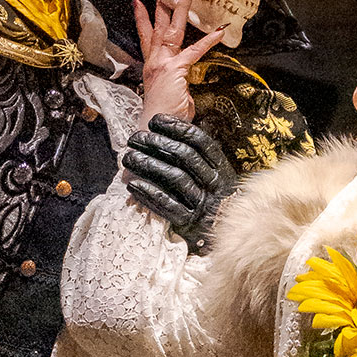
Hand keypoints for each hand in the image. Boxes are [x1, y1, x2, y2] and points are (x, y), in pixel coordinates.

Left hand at [122, 116, 238, 250]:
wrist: (227, 235)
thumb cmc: (213, 198)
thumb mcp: (215, 174)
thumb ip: (198, 155)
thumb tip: (171, 129)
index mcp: (220, 166)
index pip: (199, 141)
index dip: (176, 128)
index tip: (155, 121)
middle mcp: (214, 183)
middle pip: (184, 156)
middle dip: (157, 143)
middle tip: (135, 138)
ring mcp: (202, 203)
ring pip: (175, 178)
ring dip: (149, 165)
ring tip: (129, 158)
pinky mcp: (190, 222)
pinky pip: (168, 206)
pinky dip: (149, 194)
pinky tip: (133, 185)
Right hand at [134, 0, 223, 125]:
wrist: (157, 129)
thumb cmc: (164, 118)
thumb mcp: (172, 97)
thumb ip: (178, 86)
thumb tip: (186, 87)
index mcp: (152, 67)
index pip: (146, 38)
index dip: (142, 20)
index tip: (138, 4)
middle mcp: (154, 62)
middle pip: (157, 27)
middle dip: (161, 5)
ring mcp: (162, 64)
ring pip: (171, 30)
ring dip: (180, 9)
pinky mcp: (174, 70)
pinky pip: (194, 51)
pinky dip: (208, 41)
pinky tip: (219, 31)